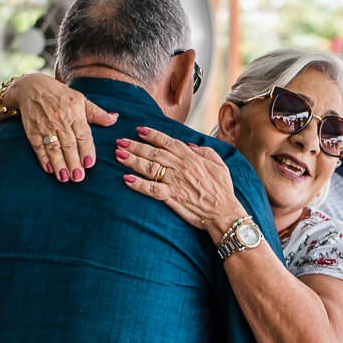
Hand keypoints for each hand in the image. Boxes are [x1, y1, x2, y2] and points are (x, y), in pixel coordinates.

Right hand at [7, 73, 118, 181]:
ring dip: (59, 164)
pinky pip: (38, 146)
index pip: (83, 134)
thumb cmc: (61, 95)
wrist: (31, 87)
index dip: (86, 150)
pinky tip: (49, 169)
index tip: (90, 164)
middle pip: (68, 144)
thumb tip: (115, 119)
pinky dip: (43, 158)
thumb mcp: (81, 99)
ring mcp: (45, 126)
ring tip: (65, 178)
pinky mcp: (32, 130)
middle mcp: (60, 120)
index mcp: (75, 112)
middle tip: (79, 178)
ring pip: (54, 147)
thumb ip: (97, 113)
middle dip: (74, 162)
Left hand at [117, 127, 246, 238]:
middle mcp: (180, 167)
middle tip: (120, 141)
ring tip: (118, 155)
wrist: (224, 212)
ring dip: (132, 160)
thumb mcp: (220, 164)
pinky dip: (137, 184)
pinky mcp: (172, 198)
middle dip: (135, 145)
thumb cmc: (223, 190)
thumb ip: (205, 151)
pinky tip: (126, 179)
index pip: (168, 142)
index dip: (152, 135)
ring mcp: (175, 182)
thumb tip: (191, 145)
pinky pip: (151, 189)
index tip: (139, 130)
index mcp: (191, 158)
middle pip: (153, 153)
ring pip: (149, 168)